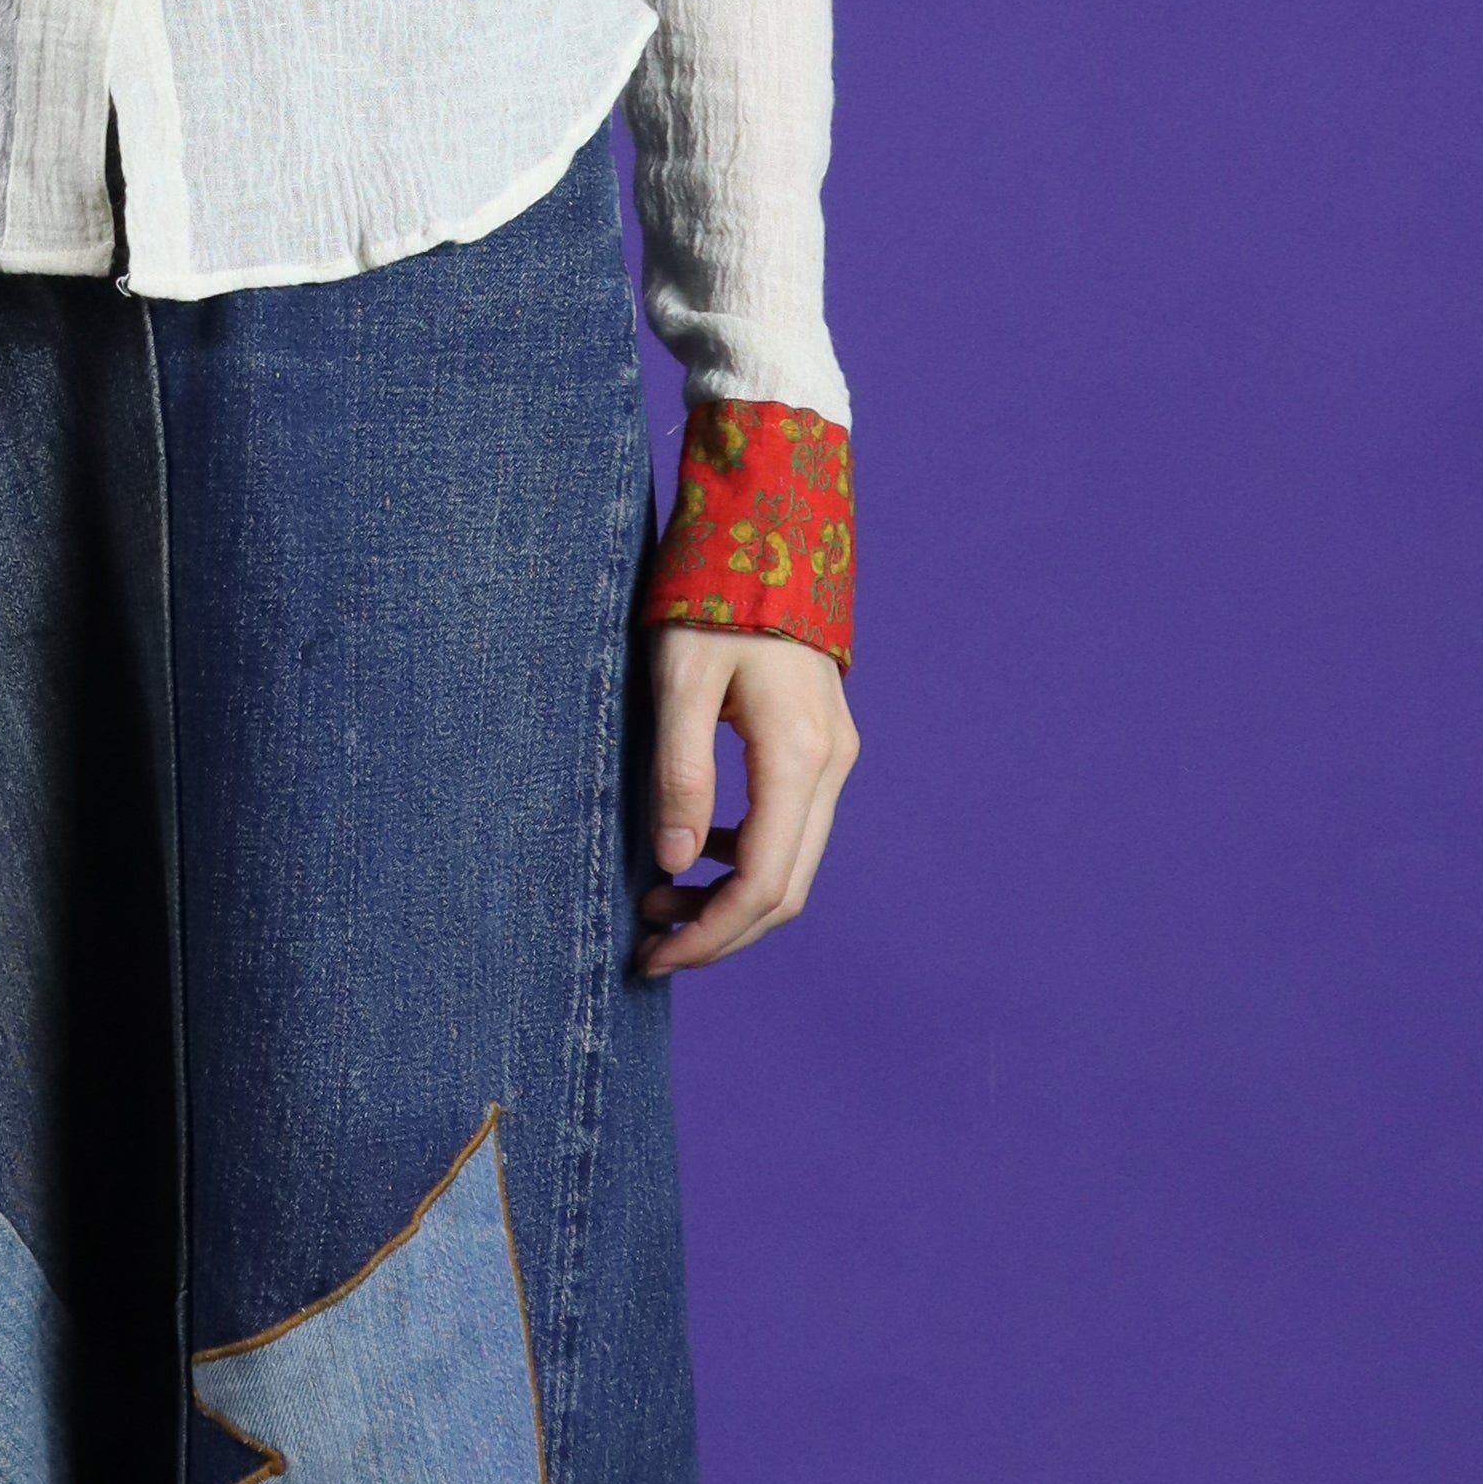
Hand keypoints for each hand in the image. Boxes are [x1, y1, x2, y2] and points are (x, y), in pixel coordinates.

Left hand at [634, 625, 856, 973]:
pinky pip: (792, 824)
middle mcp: (829, 763)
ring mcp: (833, 752)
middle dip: (719, 930)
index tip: (653, 956)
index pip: (762, 884)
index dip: (710, 934)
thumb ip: (680, 773)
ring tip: (659, 900)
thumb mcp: (679, 680)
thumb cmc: (713, 595)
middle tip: (649, 947)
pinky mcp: (820, 740)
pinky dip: (745, 854)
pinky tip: (695, 846)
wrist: (770, 526)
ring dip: (730, 895)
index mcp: (796, 755)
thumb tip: (676, 863)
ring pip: (792, 861)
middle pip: (786, 888)